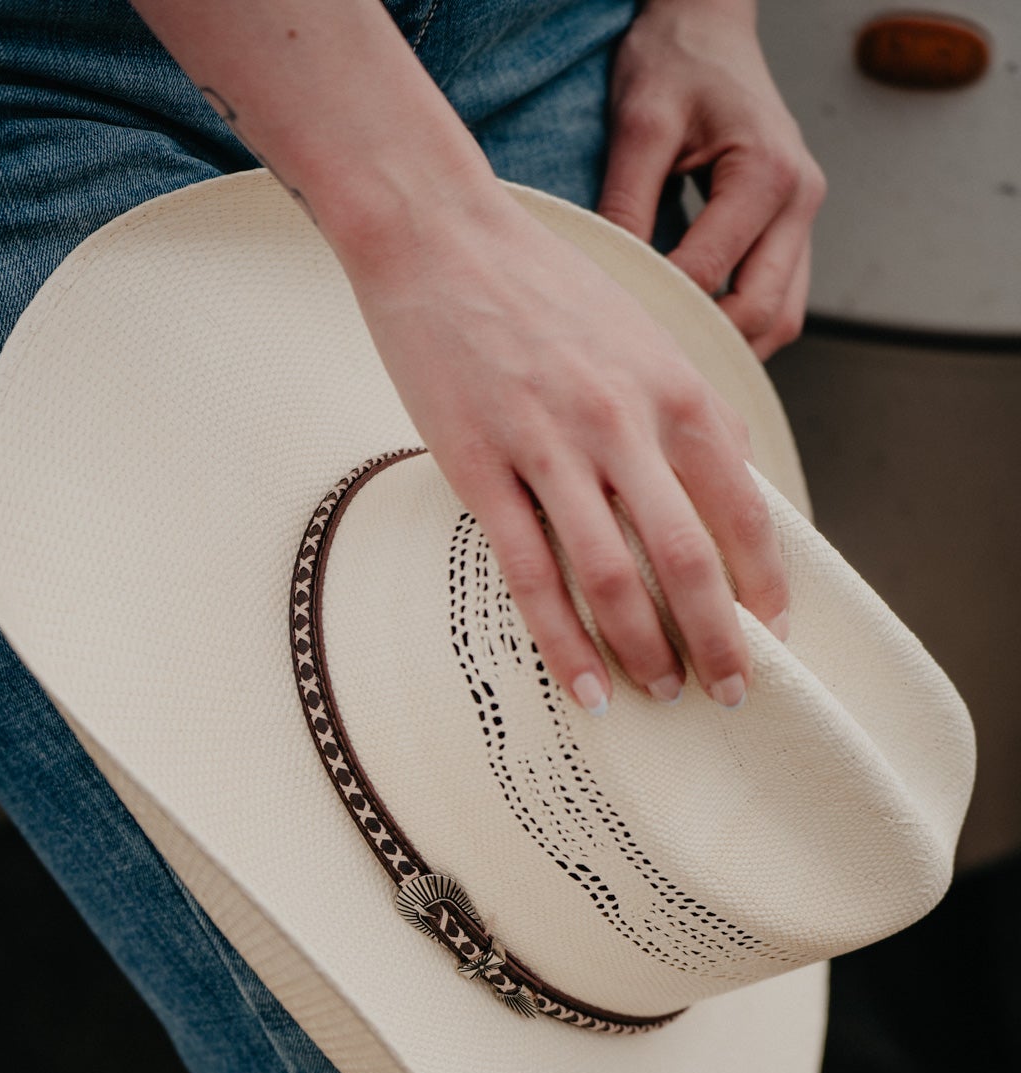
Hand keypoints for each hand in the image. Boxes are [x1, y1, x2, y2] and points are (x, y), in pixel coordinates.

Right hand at [343, 191, 791, 714]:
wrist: (439, 235)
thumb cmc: (544, 289)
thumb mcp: (645, 337)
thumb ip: (691, 411)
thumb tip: (735, 486)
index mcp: (673, 390)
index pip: (743, 508)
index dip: (765, 584)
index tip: (776, 634)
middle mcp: (623, 422)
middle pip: (689, 558)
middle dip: (720, 639)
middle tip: (730, 693)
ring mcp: (549, 447)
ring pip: (612, 576)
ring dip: (644, 650)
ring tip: (659, 694)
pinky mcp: (481, 467)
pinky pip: (531, 573)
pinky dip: (562, 640)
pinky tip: (582, 686)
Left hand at [600, 0, 827, 359]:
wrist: (709, 25)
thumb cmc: (675, 61)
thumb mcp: (639, 123)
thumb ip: (626, 202)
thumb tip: (612, 280)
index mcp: (767, 172)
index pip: (712, 272)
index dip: (662, 309)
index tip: (613, 329)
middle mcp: (801, 199)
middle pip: (763, 314)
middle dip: (705, 348)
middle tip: (646, 368)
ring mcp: (804, 218)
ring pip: (781, 319)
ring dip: (731, 349)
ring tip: (673, 362)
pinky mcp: (793, 230)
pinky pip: (778, 302)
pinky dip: (740, 328)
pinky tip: (694, 334)